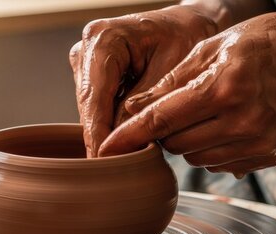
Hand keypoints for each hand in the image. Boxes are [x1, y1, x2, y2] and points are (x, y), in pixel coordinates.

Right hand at [70, 5, 219, 156]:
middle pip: (89, 107)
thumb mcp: (171, 71)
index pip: (94, 97)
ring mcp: (86, 64)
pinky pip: (99, 109)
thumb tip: (123, 141)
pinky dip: (114, 125)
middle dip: (103, 137)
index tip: (101, 162)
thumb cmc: (186, 36)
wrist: (188, 23)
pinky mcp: (92, 78)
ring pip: (92, 112)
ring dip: (109, 133)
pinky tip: (130, 138)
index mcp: (103, 39)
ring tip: (130, 155)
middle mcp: (87, 49)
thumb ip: (146, 105)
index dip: (97, 133)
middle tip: (119, 168)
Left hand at [99, 12, 275, 176]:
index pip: (162, 119)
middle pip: (174, 143)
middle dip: (164, 130)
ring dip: (187, 140)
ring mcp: (258, 143)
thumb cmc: (258, 44)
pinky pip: (218, 164)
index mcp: (224, 87)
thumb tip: (132, 111)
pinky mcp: (267, 157)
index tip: (105, 150)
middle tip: (176, 107)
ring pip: (194, 158)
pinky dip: (210, 148)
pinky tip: (225, 124)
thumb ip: (169, 83)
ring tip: (205, 111)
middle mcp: (243, 120)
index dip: (129, 136)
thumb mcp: (210, 49)